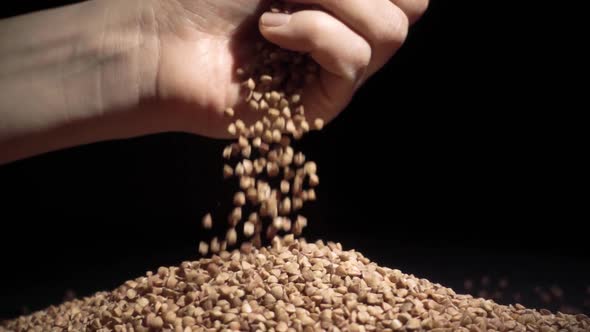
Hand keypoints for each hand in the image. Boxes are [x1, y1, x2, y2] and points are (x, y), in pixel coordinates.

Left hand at [141, 0, 427, 137]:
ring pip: (391, 32)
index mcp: (342, 0)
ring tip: (278, 5)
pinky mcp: (320, 104)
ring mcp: (337, 70)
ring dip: (335, 2)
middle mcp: (349, 30)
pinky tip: (271, 31)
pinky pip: (354, 60)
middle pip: (414, 6)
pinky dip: (314, 32)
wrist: (161, 34)